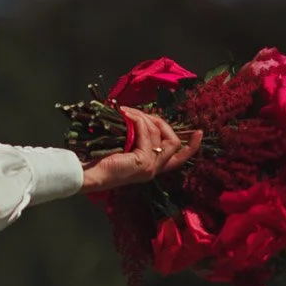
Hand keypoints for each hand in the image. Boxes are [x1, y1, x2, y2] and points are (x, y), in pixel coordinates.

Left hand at [79, 107, 202, 194]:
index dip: (192, 145)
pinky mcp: (143, 162)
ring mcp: (150, 167)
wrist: (86, 171)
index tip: (198, 132)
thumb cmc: (100, 158)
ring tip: (128, 113)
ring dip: (145, 118)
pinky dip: (138, 121)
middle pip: (173, 142)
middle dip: (160, 122)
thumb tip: (144, 117)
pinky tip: (127, 116)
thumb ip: (139, 137)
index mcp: (152, 166)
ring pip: (161, 135)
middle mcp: (154, 169)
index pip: (180, 158)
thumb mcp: (126, 146)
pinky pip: (147, 134)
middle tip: (141, 114)